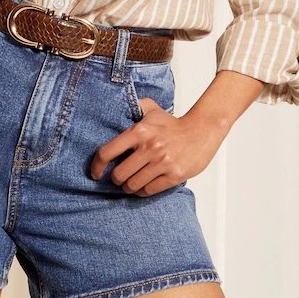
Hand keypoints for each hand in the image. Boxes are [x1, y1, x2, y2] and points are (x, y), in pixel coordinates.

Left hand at [89, 98, 226, 195]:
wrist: (202, 130)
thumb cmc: (173, 123)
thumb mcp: (151, 109)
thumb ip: (133, 106)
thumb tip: (115, 106)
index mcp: (139, 131)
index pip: (107, 152)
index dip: (97, 166)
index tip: (96, 173)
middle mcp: (149, 147)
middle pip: (119, 174)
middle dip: (116, 179)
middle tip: (119, 178)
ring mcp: (162, 162)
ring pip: (133, 185)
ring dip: (129, 187)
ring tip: (131, 183)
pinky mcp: (174, 175)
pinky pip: (149, 190)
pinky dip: (143, 191)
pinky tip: (143, 186)